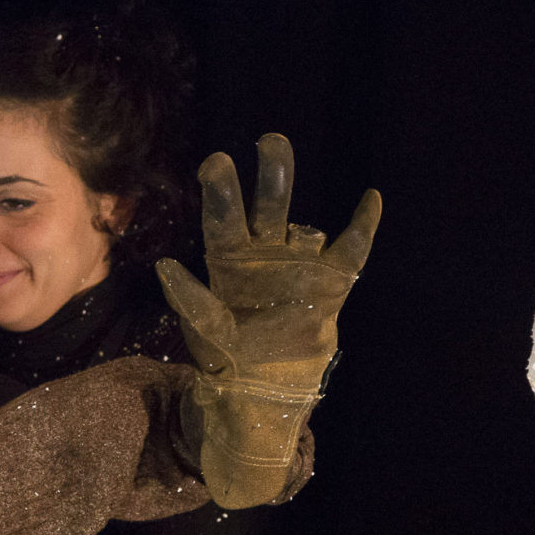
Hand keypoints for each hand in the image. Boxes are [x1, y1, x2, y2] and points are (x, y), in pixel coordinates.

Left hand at [155, 134, 379, 507]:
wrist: (265, 394)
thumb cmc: (227, 365)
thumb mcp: (205, 336)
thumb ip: (191, 302)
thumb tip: (165, 265)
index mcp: (227, 265)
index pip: (223, 220)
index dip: (221, 191)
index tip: (217, 162)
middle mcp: (262, 256)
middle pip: (267, 205)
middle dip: (270, 172)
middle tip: (269, 139)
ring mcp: (297, 267)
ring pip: (302, 224)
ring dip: (300, 209)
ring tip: (286, 180)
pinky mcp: (329, 284)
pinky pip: (350, 249)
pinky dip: (361, 226)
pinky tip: (369, 199)